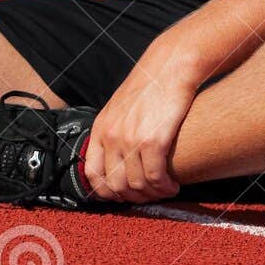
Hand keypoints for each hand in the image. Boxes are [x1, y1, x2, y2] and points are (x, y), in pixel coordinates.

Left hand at [84, 48, 201, 203]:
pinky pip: (155, 178)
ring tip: (165, 189)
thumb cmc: (149, 87)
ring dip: (153, 194)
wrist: (169, 67)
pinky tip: (173, 184)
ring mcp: (130, 139)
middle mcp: (111, 136)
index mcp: (100, 129)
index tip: (123, 196)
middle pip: (115, 185)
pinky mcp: (153, 140)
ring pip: (137, 185)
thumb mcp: (119, 108)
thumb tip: (117, 159)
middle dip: (134, 197)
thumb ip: (114, 131)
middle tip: (150, 195)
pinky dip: (165, 187)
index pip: (92, 174)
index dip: (107, 193)